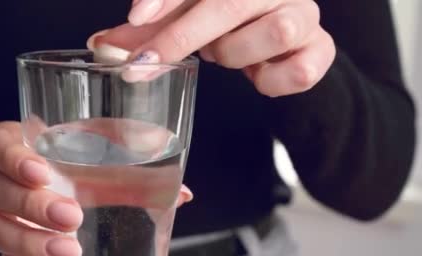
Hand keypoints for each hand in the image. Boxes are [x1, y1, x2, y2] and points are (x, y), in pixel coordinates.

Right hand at [0, 121, 192, 255]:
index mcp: (12, 144)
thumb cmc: (80, 160)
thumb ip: (137, 165)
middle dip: (30, 205)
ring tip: (70, 252)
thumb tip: (183, 194)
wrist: (62, 186)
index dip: (11, 158)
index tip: (44, 172)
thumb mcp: (104, 155)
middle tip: (72, 216)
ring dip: (29, 243)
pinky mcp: (6, 249)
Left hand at [90, 0, 335, 96]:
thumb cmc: (227, 26)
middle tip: (146, 63)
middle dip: (184, 35)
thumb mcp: (184, 23)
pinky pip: (300, 69)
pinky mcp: (320, 49)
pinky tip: (257, 77)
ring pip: (274, 31)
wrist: (285, 46)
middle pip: (232, 1)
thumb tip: (101, 44)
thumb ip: (148, 31)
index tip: (137, 18)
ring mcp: (303, 14)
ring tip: (225, 55)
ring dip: (236, 53)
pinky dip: (272, 81)